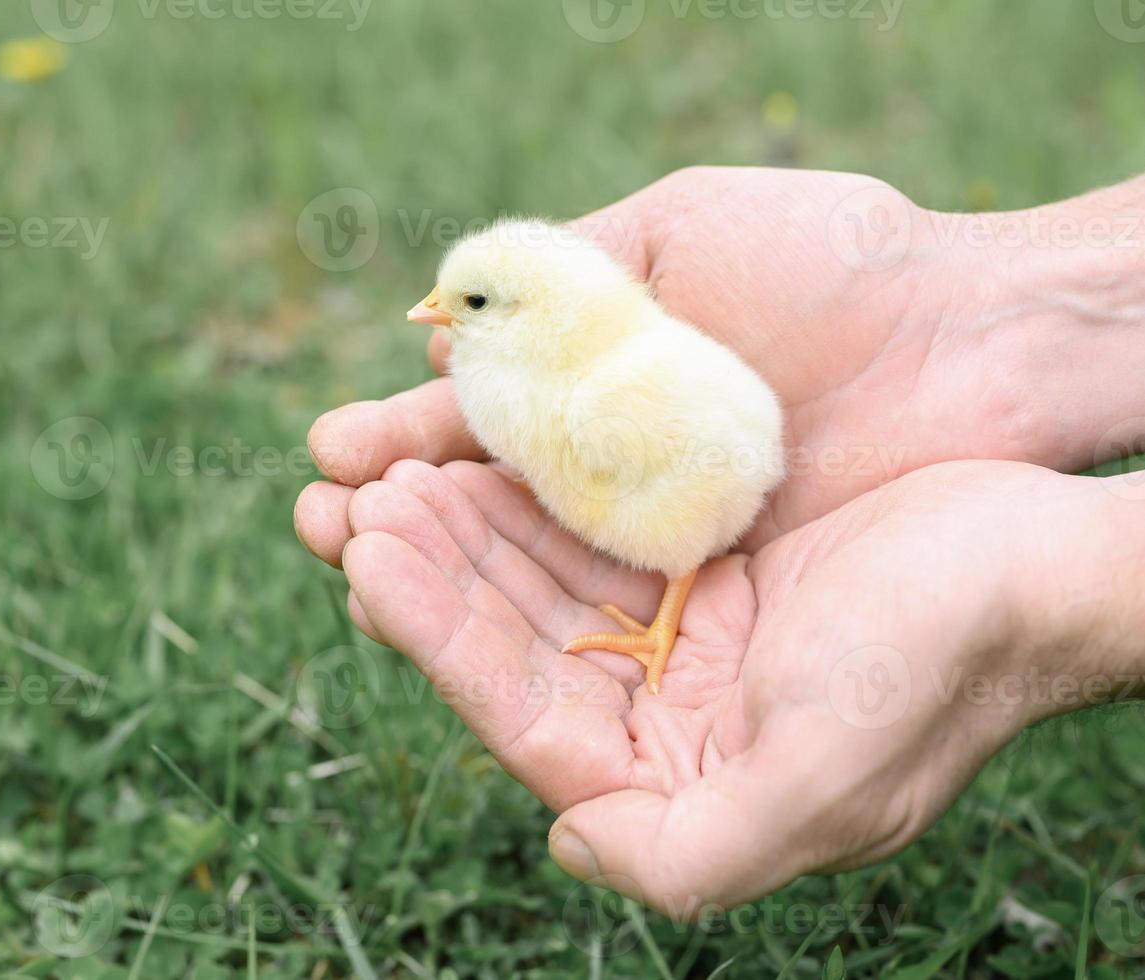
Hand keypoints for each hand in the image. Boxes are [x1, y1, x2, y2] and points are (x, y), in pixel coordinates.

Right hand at [302, 166, 1144, 552]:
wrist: (971, 334)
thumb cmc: (828, 259)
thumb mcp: (672, 231)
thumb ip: (553, 274)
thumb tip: (430, 319)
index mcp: (589, 376)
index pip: (469, 421)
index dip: (396, 440)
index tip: (331, 453)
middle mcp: (607, 465)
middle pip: (478, 506)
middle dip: (394, 513)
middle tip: (321, 524)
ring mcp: (652, 534)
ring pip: (521, 569)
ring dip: (438, 573)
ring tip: (358, 571)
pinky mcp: (705, 589)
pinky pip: (597, 613)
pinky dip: (525, 621)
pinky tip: (459, 626)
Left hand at [317, 454, 1136, 912]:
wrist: (1041, 562)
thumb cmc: (938, 668)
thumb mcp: (820, 785)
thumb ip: (689, 854)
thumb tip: (566, 853)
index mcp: (679, 779)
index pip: (521, 710)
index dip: (436, 638)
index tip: (365, 563)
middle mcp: (666, 714)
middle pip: (515, 640)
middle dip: (431, 574)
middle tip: (350, 504)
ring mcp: (680, 634)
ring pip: (540, 580)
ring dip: (466, 528)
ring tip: (386, 473)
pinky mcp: (702, 564)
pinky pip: (592, 528)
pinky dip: (530, 495)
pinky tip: (471, 456)